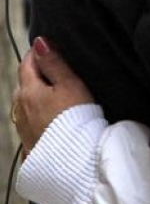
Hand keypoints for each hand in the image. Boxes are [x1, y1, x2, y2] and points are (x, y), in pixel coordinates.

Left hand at [12, 38, 96, 153]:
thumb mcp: (70, 84)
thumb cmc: (75, 120)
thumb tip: (40, 43)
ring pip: (25, 105)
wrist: (73, 160)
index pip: (27, 64)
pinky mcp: (30, 143)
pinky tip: (51, 118)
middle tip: (52, 70)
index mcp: (29, 91)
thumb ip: (54, 63)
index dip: (37, 53)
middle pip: (23, 85)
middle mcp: (20, 109)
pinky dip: (38, 115)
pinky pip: (30, 122)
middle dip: (35, 75)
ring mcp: (24, 128)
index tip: (47, 47)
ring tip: (53, 95)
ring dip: (35, 96)